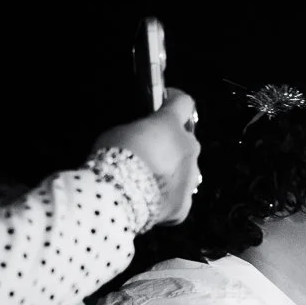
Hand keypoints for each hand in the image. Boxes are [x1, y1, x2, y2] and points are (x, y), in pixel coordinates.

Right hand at [93, 88, 201, 227]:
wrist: (117, 197)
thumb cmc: (114, 156)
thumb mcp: (119, 132)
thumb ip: (140, 130)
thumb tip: (144, 135)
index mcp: (172, 126)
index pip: (184, 103)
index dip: (174, 100)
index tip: (165, 101)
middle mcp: (189, 149)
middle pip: (185, 141)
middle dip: (171, 143)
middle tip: (149, 150)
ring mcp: (191, 178)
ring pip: (185, 169)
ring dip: (172, 170)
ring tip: (147, 179)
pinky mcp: (184, 204)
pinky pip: (178, 197)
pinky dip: (167, 197)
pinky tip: (149, 201)